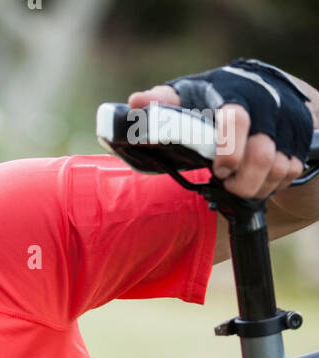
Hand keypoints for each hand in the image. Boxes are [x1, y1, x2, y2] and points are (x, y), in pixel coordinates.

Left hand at [127, 76, 309, 200]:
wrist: (268, 91)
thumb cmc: (218, 99)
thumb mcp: (190, 95)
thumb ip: (164, 102)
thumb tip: (137, 103)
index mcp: (232, 93)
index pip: (234, 119)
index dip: (227, 149)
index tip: (219, 169)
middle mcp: (264, 105)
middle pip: (260, 154)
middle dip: (239, 175)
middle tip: (224, 178)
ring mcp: (285, 122)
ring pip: (275, 166)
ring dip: (252, 184)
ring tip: (236, 182)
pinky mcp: (300, 139)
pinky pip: (289, 172)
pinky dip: (271, 184)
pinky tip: (258, 178)